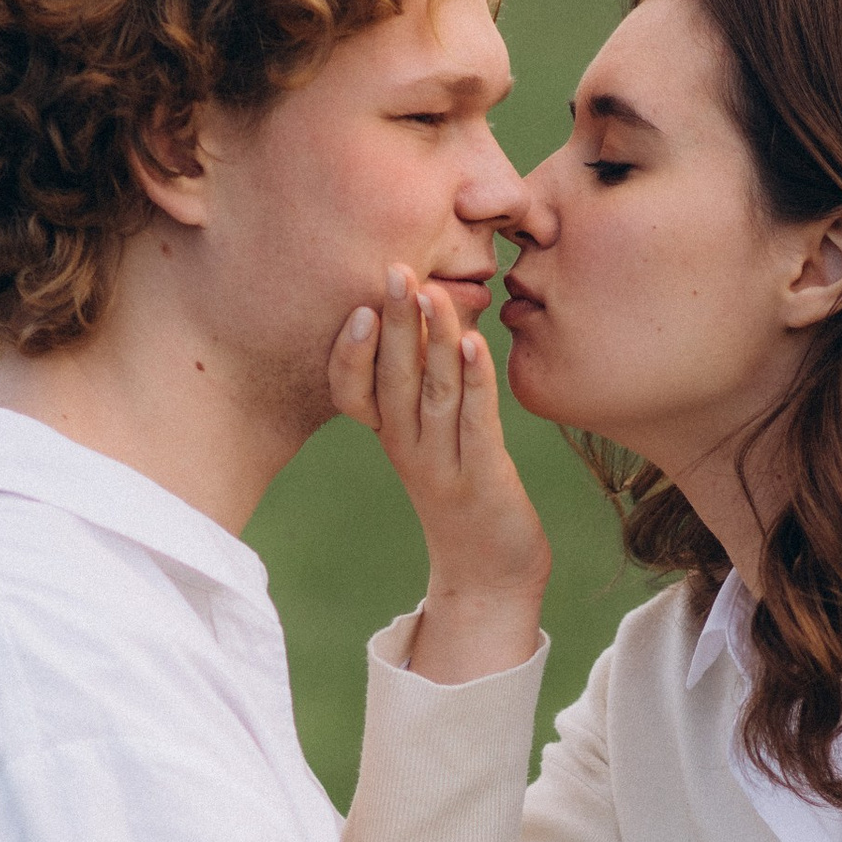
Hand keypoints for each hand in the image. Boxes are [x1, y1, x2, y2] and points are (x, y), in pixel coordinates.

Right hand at [329, 268, 551, 682]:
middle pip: (393, 379)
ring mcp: (442, 464)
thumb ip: (419, 387)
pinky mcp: (482, 476)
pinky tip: (475, 343)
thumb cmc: (463, 491)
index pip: (353, 390)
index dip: (350, 351)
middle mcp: (407, 448)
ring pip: (431, 393)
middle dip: (394, 323)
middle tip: (395, 268)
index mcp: (390, 435)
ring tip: (432, 292)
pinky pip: (475, 421)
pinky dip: (475, 381)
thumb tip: (423, 316)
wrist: (491, 573)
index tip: (356, 303)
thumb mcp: (429, 438)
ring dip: (432, 341)